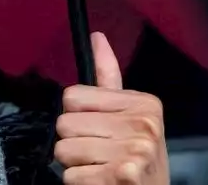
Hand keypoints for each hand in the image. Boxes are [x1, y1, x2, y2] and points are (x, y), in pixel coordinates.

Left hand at [54, 33, 168, 183]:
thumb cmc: (137, 161)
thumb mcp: (130, 118)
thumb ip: (108, 80)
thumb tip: (96, 37)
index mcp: (144, 103)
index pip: (72, 96)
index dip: (78, 117)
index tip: (101, 131)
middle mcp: (144, 124)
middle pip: (65, 123)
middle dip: (74, 143)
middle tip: (100, 155)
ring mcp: (135, 150)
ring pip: (63, 150)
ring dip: (75, 166)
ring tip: (100, 169)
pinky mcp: (123, 175)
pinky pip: (70, 176)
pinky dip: (80, 184)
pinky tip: (101, 183)